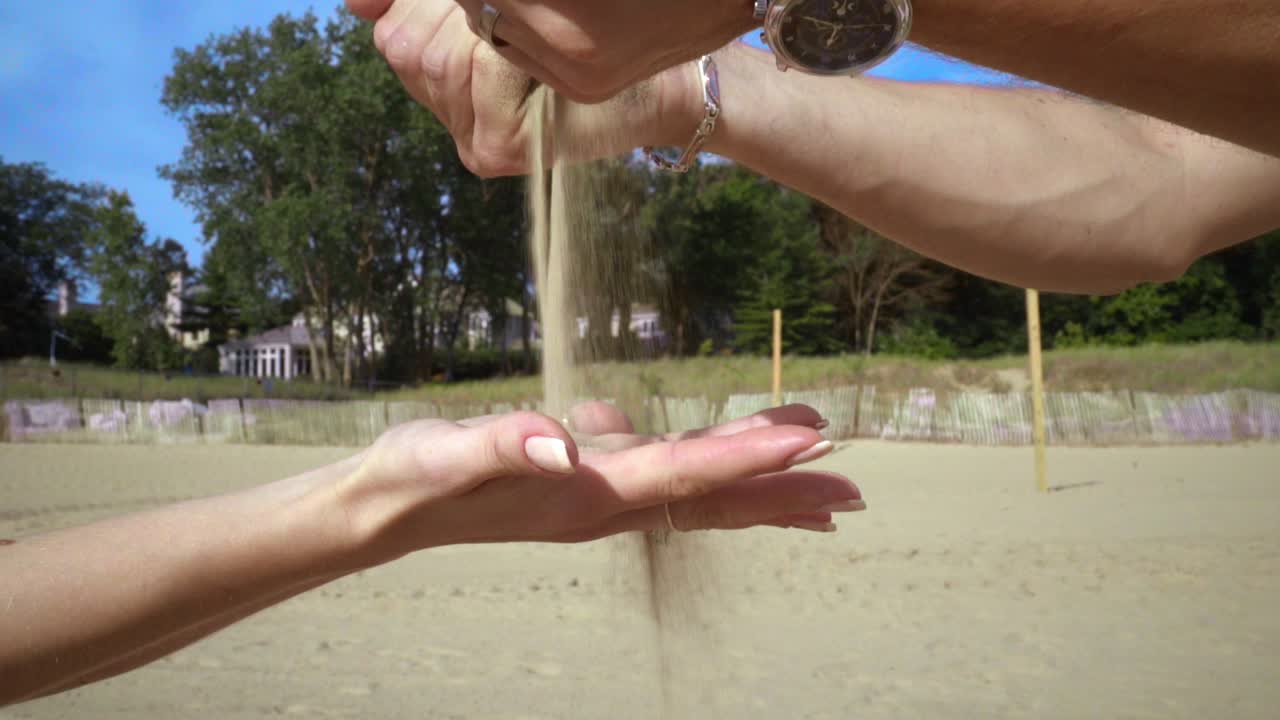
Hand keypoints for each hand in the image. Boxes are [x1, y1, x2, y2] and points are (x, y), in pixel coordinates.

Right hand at [334, 403, 864, 562]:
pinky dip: (709, 471)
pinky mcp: (586, 486)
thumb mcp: (443, 457)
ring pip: (696, 492)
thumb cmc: (411, 480)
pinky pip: (666, 482)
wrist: (385, 513)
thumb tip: (559, 444)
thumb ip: (500, 445)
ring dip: (759, 485)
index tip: (807, 443)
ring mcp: (598, 500)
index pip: (678, 476)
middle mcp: (602, 507)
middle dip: (780, 489)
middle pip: (708, 497)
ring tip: (817, 478)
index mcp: (581, 495)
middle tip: (851, 484)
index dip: (743, 458)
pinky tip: (718, 453)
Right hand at [347, 0, 702, 176]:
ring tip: (528, 44)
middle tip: (513, 23)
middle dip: (457, 16)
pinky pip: (478, 72)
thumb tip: (353, 3)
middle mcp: (450, 117)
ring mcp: (469, 141)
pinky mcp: (494, 153)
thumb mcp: (499, 9)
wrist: (663, 78)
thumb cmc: (590, 33)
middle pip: (405, 45)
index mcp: (441, 78)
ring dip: (487, 30)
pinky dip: (511, 53)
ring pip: (437, 58)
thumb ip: (429, 2)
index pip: (392, 31)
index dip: (425, 6)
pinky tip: (541, 67)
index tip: (476, 9)